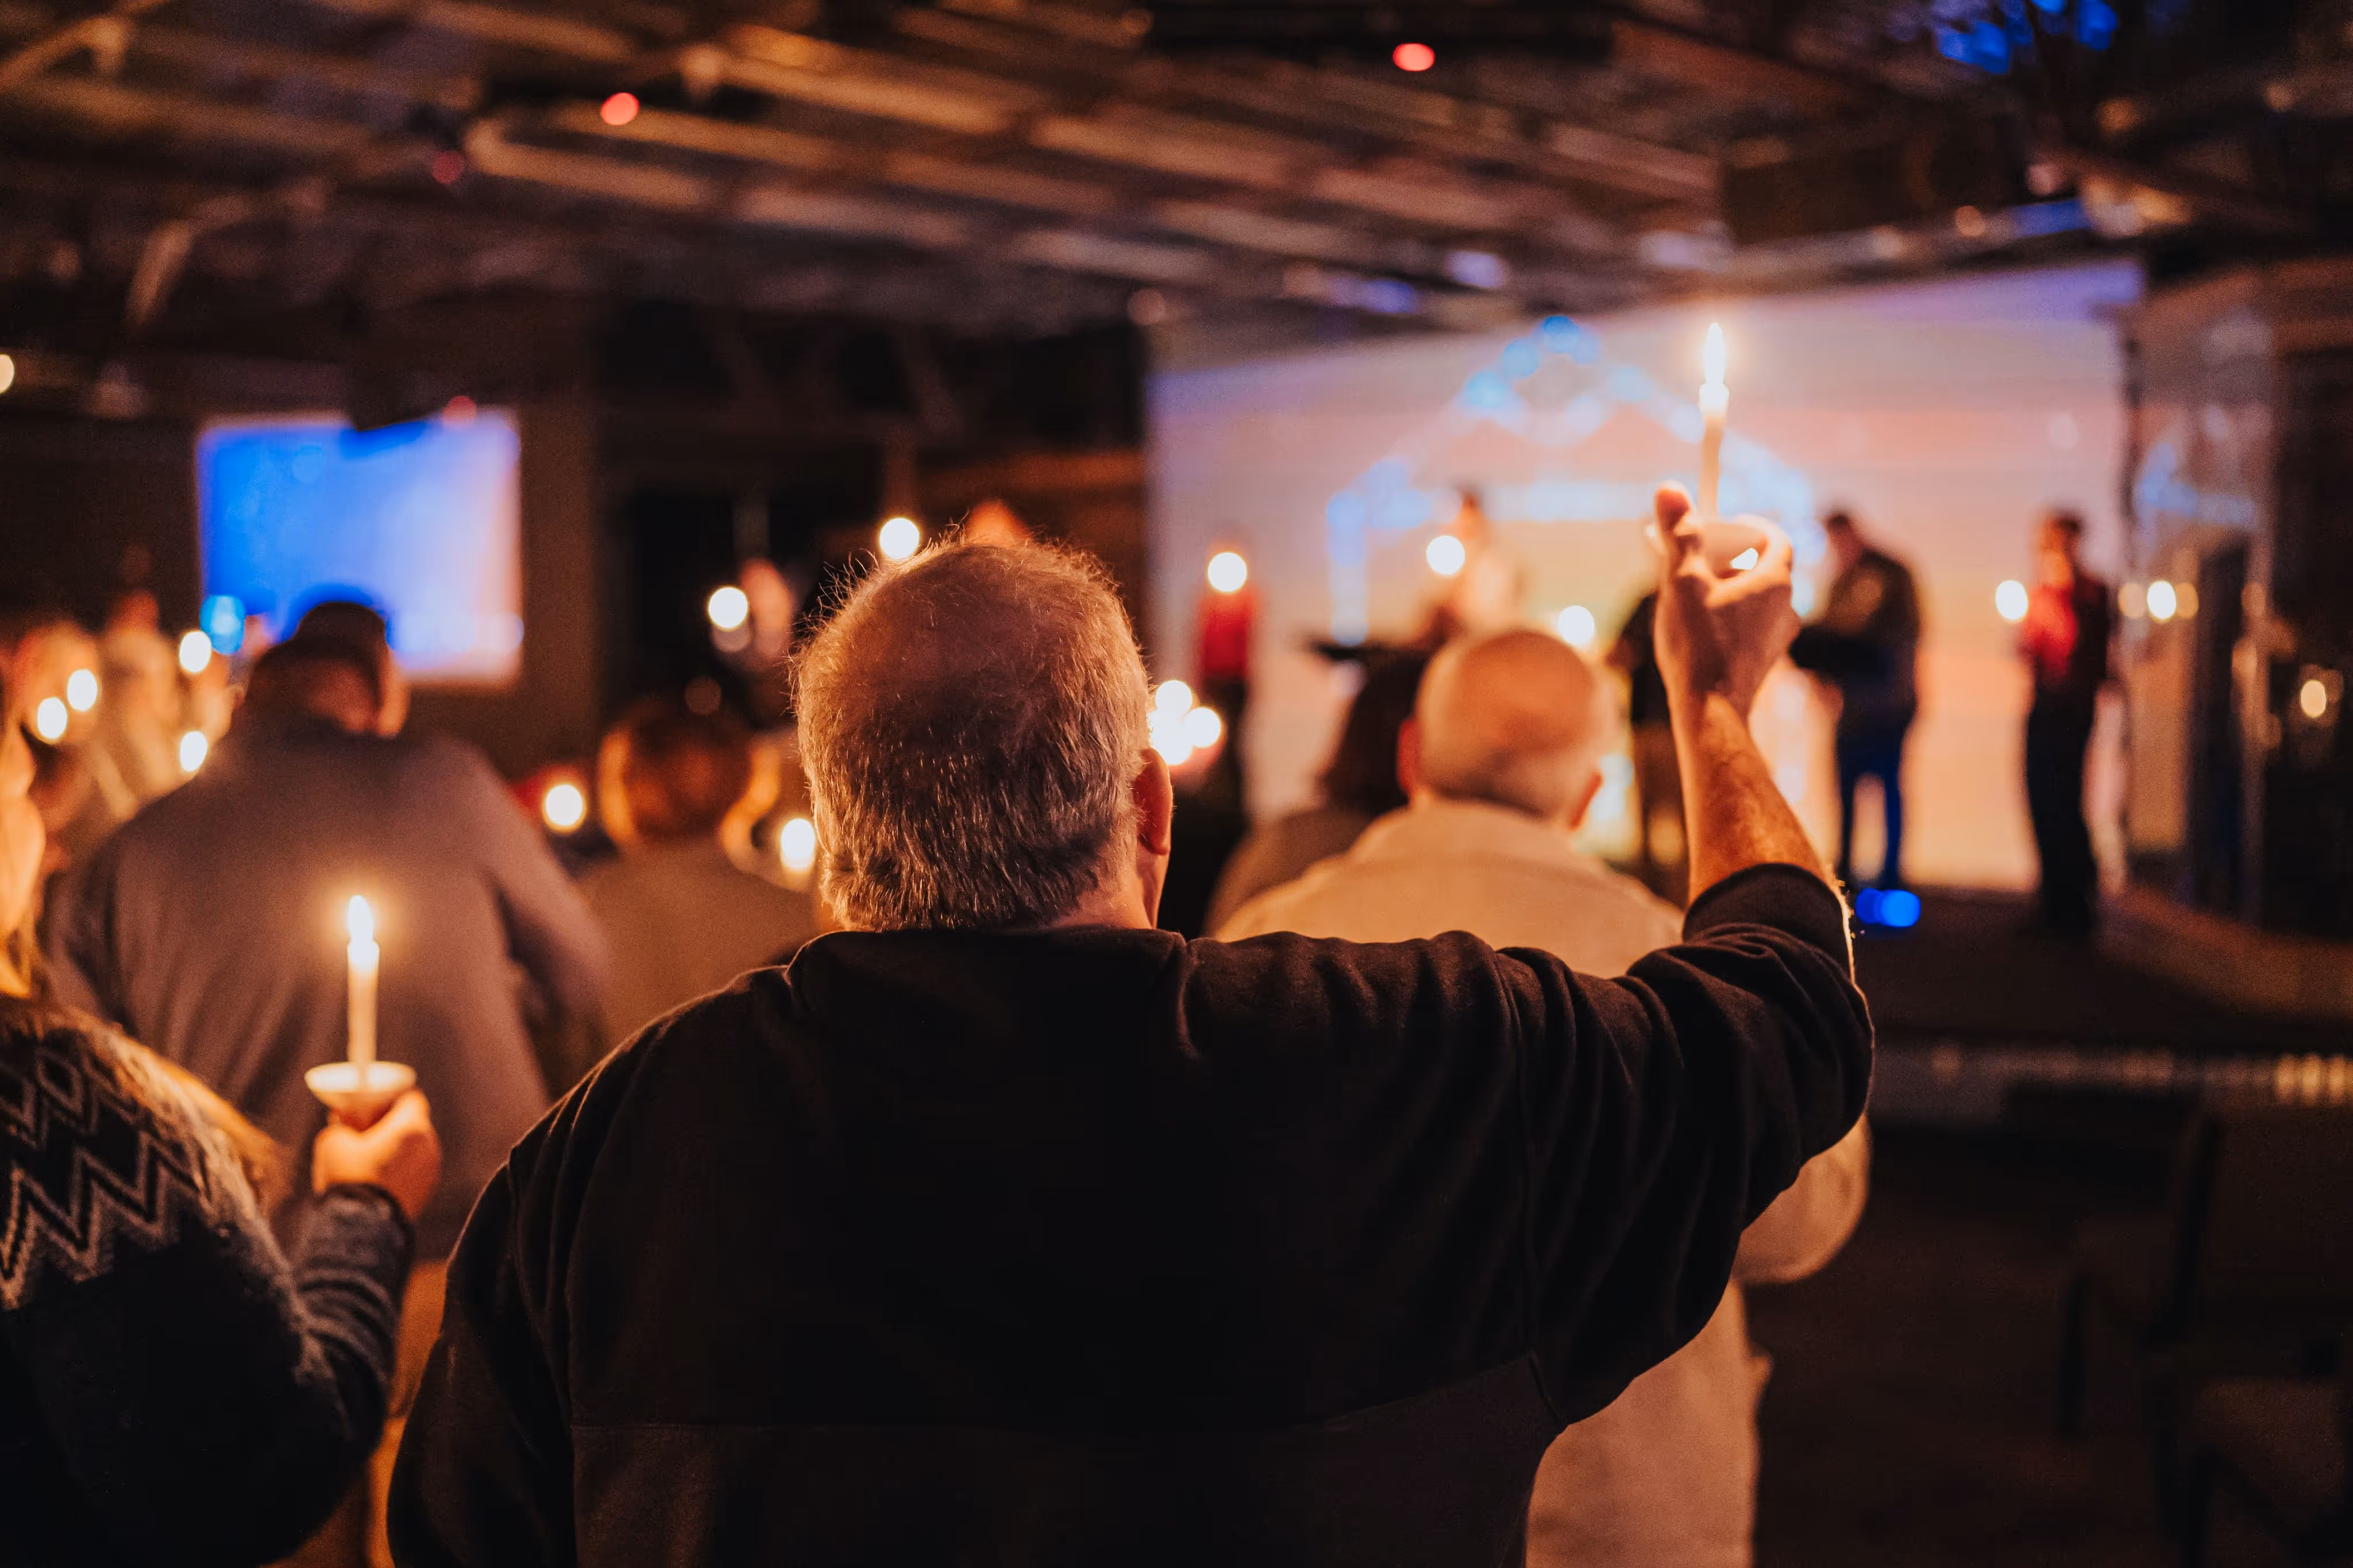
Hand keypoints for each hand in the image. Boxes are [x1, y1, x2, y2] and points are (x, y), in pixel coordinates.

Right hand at [312, 1090, 440, 1222]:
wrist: (361, 1225)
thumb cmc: (348, 1177)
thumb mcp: (333, 1141)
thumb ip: (342, 1123)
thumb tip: (344, 1121)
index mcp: (412, 1126)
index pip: (412, 1098)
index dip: (392, 1098)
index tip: (374, 1106)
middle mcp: (429, 1145)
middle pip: (415, 1123)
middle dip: (392, 1124)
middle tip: (367, 1131)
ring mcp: (432, 1169)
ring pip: (416, 1148)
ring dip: (398, 1148)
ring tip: (370, 1158)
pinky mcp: (427, 1190)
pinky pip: (416, 1169)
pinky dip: (402, 1168)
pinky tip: (379, 1177)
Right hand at [1648, 483, 1798, 718]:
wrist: (1709, 713)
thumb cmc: (1699, 646)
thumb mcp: (1682, 581)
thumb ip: (1679, 534)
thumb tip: (1669, 488)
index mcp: (1775, 581)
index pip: (1774, 537)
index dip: (1747, 525)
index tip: (1718, 525)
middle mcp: (1786, 608)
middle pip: (1760, 567)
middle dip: (1726, 557)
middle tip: (1691, 558)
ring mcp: (1777, 639)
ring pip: (1752, 599)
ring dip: (1724, 589)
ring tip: (1687, 595)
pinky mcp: (1761, 663)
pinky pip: (1747, 626)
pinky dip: (1725, 618)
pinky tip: (1694, 630)